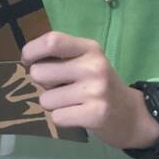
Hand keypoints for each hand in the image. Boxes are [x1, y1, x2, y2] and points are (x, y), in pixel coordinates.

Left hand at [21, 31, 158, 149]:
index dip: (32, 51)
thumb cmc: (99, 84)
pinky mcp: (95, 114)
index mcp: (90, 48)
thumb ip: (61, 55)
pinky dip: (62, 118)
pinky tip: (77, 114)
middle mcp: (93, 65)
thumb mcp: (86, 60)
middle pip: (40, 72)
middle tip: (59, 86)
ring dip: (54, 103)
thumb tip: (27, 59)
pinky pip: (57, 117)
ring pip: (46, 99)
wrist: (131, 114)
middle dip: (42, 83)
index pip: (52, 40)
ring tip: (72, 102)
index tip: (28, 60)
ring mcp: (96, 90)